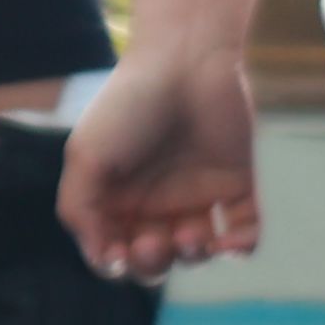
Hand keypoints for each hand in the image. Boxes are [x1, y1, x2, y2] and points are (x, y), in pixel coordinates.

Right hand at [63, 44, 261, 280]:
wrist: (188, 62)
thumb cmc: (129, 105)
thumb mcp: (86, 156)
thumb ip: (81, 210)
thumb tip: (102, 260)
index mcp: (114, 196)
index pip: (112, 249)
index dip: (116, 261)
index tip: (121, 252)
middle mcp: (155, 201)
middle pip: (154, 258)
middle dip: (153, 262)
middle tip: (155, 242)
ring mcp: (198, 196)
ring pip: (197, 253)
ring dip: (194, 257)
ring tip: (193, 234)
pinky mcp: (238, 187)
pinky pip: (243, 234)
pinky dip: (240, 248)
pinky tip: (230, 243)